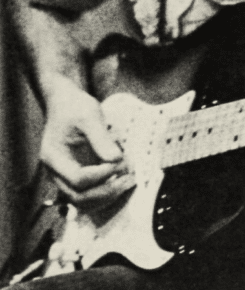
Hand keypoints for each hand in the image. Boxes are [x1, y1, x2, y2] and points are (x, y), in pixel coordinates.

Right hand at [41, 76, 135, 211]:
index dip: (102, 174)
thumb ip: (101, 137)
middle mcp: (55, 172)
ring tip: (129, 182)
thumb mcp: (89, 115)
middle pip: (78, 197)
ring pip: (83, 201)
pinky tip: (122, 181)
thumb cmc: (75, 107)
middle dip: (107, 191)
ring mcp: (64, 177)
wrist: (65, 104)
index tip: (120, 160)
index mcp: (54, 157)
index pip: (78, 179)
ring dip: (107, 196)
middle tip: (130, 178)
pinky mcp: (74, 177)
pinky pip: (88, 195)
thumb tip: (117, 159)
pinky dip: (105, 193)